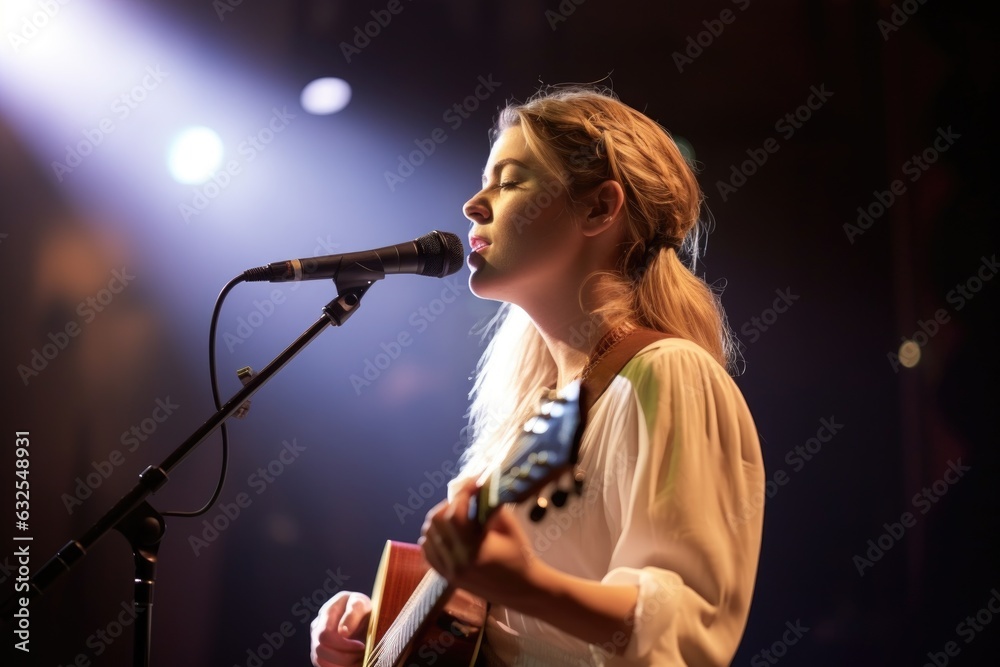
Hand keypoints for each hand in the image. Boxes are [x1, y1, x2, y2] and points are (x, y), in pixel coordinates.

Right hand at [310, 591, 371, 666]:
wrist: (362, 616)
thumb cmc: (362, 609)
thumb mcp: (362, 604)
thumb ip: (353, 614)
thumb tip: (343, 632)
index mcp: (327, 611)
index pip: (325, 634)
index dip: (343, 644)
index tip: (362, 646)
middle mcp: (317, 627)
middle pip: (320, 649)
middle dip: (344, 656)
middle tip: (362, 654)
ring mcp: (316, 641)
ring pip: (321, 661)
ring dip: (342, 664)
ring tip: (359, 659)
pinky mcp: (320, 654)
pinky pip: (325, 666)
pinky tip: (353, 663)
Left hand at [419, 479, 540, 608]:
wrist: (521, 590)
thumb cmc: (520, 556)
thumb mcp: (509, 527)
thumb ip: (490, 506)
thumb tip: (477, 487)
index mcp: (473, 549)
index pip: (455, 513)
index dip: (463, 492)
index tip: (473, 482)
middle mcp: (456, 561)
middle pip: (436, 522)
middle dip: (449, 504)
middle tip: (465, 500)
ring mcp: (448, 570)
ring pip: (428, 535)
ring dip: (439, 519)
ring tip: (456, 514)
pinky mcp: (446, 576)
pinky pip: (427, 551)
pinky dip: (433, 537)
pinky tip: (446, 532)